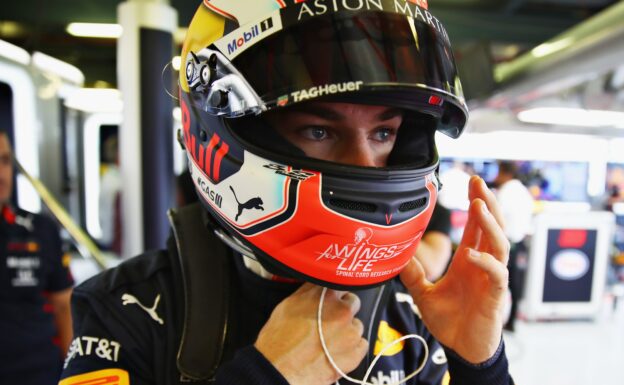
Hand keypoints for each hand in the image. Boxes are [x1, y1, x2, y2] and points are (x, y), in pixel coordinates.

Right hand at [255, 283, 367, 383]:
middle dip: (343, 310)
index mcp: (326, 296)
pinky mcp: (355, 354)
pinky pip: (362, 345)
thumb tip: (318, 285)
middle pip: (353, 303)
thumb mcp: (289, 304)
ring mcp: (351, 333)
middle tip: (329, 322)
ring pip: (357, 325)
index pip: (340, 285)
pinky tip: (337, 351)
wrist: (278, 368)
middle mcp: (342, 311)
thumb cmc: (279, 338)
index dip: (334, 294)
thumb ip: (309, 291)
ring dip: (348, 330)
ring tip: (330, 340)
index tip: (331, 301)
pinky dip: (353, 348)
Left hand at [400, 176, 509, 363]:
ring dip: (490, 224)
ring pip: (499, 244)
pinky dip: (486, 262)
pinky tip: (471, 253)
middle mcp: (483, 264)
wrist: (460, 349)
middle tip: (477, 182)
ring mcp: (491, 279)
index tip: (471, 182)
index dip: (476, 203)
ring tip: (478, 205)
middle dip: (488, 203)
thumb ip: (413, 274)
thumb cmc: (449, 322)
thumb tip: (397, 257)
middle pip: (493, 226)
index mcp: (468, 260)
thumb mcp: (423, 294)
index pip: (476, 225)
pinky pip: (497, 274)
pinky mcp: (495, 297)